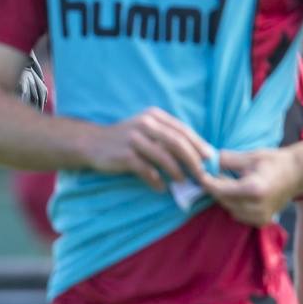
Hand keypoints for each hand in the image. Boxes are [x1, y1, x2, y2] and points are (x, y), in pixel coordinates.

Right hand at [84, 108, 213, 190]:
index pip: (182, 130)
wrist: (92, 142)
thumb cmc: (125, 139)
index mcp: (154, 115)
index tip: (210, 160)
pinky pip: (146, 170)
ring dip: (177, 172)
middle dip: (193, 161)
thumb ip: (167, 136)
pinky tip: (160, 188)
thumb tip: (197, 154)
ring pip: (164, 157)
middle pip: (177, 143)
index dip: (199, 145)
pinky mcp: (124, 155)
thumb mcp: (146, 129)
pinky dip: (156, 180)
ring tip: (183, 182)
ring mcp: (134, 139)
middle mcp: (145, 124)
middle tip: (202, 175)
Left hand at [202, 147, 302, 226]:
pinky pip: (239, 215)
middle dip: (214, 188)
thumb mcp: (250, 156)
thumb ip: (226, 160)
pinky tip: (236, 192)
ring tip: (224, 181)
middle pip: (223, 200)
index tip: (197, 172)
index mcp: (254, 190)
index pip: (220, 190)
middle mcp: (257, 207)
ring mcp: (261, 217)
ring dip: (223, 196)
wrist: (299, 173)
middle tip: (208, 174)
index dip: (206, 182)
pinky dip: (233, 204)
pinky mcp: (263, 221)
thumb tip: (206, 160)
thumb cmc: (275, 161)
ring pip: (229, 209)